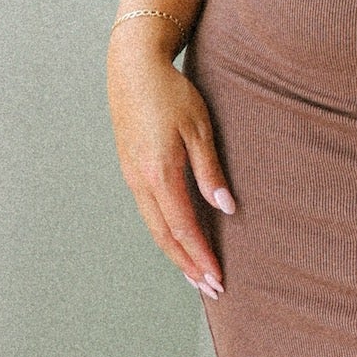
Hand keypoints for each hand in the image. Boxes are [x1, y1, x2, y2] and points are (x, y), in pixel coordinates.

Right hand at [107, 26, 234, 297]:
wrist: (131, 66)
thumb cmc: (171, 92)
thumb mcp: (199, 127)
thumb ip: (210, 170)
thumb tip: (226, 208)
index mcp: (159, 172)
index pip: (183, 227)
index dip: (201, 256)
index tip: (218, 279)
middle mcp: (140, 180)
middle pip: (165, 236)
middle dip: (188, 266)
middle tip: (211, 290)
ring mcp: (131, 176)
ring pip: (154, 227)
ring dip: (176, 254)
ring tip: (197, 275)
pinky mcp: (131, 170)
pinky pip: (149, 212)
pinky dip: (166, 234)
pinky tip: (180, 241)